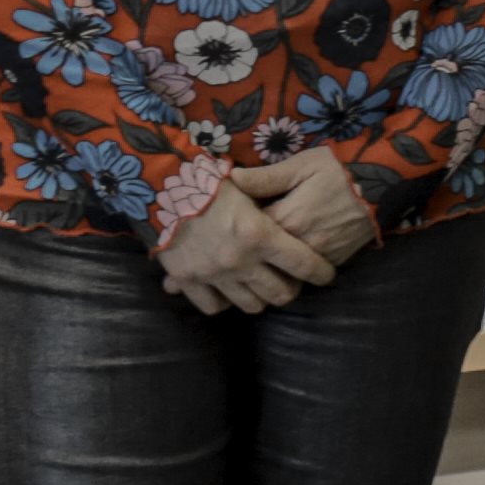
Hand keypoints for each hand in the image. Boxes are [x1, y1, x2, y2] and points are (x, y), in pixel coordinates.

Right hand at [157, 169, 336, 315]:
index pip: (304, 264)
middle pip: (281, 293)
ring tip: (259, 285)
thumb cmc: (207, 178)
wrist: (158, 183)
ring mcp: (214, 274)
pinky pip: (214, 306)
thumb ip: (270, 203)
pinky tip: (225, 289)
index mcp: (260, 234)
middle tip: (289, 279)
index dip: (321, 272)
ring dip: (260, 296)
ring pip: (251, 305)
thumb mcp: (245, 185)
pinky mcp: (189, 280)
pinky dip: (223, 301)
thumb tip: (293, 210)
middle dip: (291, 288)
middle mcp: (241, 260)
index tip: (325, 274)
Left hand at [236, 148, 376, 271]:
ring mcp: (320, 256)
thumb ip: (267, 177)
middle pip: (265, 255)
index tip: (233, 217)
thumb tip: (232, 178)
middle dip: (253, 247)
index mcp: (289, 218)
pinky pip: (306, 270)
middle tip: (242, 236)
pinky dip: (294, 264)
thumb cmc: (340, 170)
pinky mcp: (334, 262)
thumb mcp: (302, 165)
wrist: (384, 186)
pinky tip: (288, 252)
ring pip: (285, 268)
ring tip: (264, 247)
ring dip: (273, 260)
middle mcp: (302, 244)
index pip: (251, 231)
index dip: (240, 224)